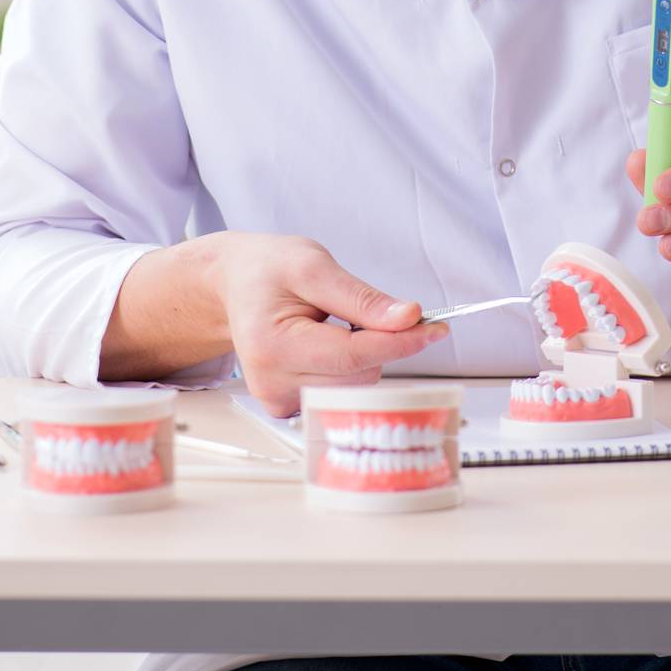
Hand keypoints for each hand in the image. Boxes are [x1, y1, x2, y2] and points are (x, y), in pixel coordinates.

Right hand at [214, 232, 448, 416]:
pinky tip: (329, 342)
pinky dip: (349, 367)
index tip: (435, 328)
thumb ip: (360, 297)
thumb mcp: (313, 265)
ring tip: (336, 322)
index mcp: (273, 345)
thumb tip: (407, 317)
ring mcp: (277, 399)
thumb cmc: (269, 269)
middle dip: (381, 342)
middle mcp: (271, 382)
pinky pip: (339, 391)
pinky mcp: (285, 406)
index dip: (400, 342)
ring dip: (365, 354)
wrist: (235, 283)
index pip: (354, 355)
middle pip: (359, 375)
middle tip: (373, 308)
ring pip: (354, 386)